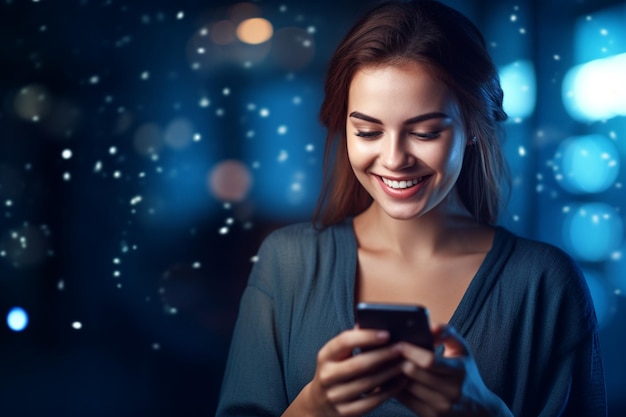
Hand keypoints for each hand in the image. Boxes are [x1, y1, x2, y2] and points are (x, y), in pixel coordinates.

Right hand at [285, 328, 405, 416]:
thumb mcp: (337, 355)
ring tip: (406, 363)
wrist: (319, 403)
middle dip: (383, 355)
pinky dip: (389, 390)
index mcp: (325, 356)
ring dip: (390, 372)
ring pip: (368, 383)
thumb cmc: (336, 370)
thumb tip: (377, 322)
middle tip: (403, 347)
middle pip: (359, 364)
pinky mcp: (346, 412)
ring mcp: (335, 396)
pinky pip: (372, 401)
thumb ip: (354, 340)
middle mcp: (327, 376)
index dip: (366, 337)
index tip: (387, 333)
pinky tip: (401, 381)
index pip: (344, 342)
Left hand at [395, 325, 511, 416]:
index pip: (430, 361)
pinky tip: (390, 377)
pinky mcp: (430, 416)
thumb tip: (430, 326)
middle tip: (385, 350)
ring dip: (393, 373)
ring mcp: (440, 406)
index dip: (411, 351)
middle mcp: (451, 391)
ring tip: (384, 362)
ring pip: (405, 386)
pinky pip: (404, 400)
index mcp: (459, 371)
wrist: (479, 410)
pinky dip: (394, 387)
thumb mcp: (463, 351)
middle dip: (398, 360)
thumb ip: (448, 333)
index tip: (398, 343)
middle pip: (413, 373)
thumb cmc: (466, 374)